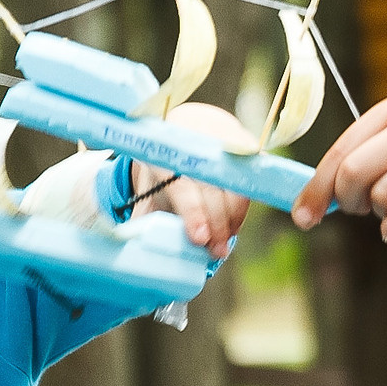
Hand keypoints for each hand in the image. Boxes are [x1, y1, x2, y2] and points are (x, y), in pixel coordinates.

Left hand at [145, 103, 252, 257]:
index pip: (181, 185)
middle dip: (218, 225)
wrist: (177, 134)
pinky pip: (249, 177)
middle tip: (217, 251)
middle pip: (214, 188)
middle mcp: (193, 140)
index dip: (193, 213)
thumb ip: (142, 217)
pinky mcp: (241, 141)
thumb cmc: (160, 171)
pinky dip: (243, 205)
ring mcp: (221, 138)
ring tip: (224, 240)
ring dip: (234, 218)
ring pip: (236, 185)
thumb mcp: (144, 188)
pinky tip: (233, 222)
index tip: (201, 239)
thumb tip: (137, 247)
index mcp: (162, 152)